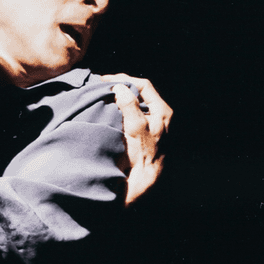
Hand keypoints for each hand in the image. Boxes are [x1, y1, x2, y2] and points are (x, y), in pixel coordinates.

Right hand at [102, 74, 173, 205]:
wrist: (143, 183)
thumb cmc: (142, 156)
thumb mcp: (137, 128)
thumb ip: (130, 106)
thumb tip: (119, 87)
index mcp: (162, 111)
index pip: (143, 85)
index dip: (124, 80)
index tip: (105, 80)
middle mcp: (159, 117)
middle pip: (138, 94)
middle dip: (120, 88)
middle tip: (101, 88)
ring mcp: (151, 126)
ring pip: (134, 104)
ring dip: (118, 100)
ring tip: (102, 98)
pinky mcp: (141, 136)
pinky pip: (130, 116)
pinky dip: (118, 111)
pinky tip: (106, 113)